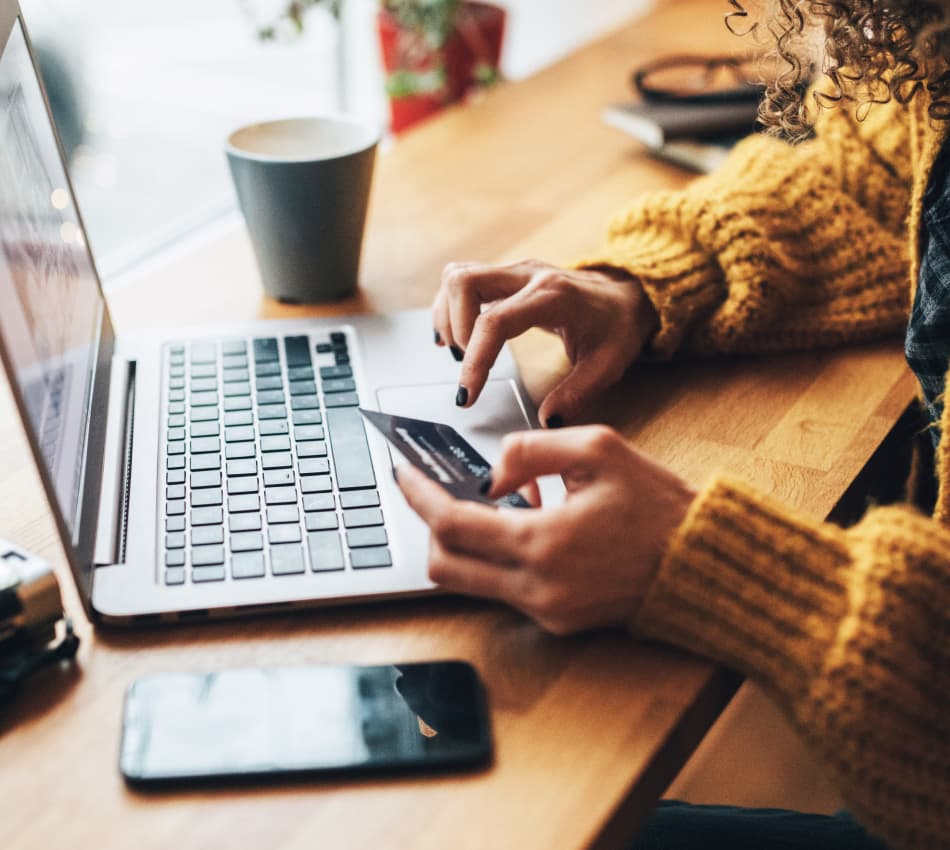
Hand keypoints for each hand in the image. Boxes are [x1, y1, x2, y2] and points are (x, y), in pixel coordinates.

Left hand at [396, 426, 695, 634]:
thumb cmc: (657, 505)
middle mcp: (537, 588)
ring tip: (496, 503)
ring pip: (469, 582)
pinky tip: (526, 526)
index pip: (451, 525)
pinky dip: (498, 558)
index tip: (403, 473)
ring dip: (466, 543)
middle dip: (431, 526)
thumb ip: (530, 450)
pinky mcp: (558, 622)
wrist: (701, 563)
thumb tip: (490, 475)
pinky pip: (504, 590)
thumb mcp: (598, 449)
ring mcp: (546, 611)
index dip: (419, 496)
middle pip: (445, 566)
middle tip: (437, 491)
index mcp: (543, 543)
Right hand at [433, 260, 658, 426]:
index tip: (467, 394)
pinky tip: (456, 336)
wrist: (627, 295)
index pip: (495, 321)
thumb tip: (547, 421)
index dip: (475, 360)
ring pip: (458, 276)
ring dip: (448, 315)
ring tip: (461, 351)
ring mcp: (515, 271)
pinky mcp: (506, 275)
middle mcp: (528, 275)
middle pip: (465, 282)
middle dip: (454, 328)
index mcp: (553, 297)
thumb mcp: (608, 366)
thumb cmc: (617, 327)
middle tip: (466, 364)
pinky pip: (463, 280)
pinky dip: (450, 307)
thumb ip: (577, 394)